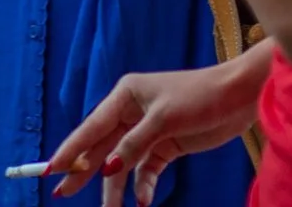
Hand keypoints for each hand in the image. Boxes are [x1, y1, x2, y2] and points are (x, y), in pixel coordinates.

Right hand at [40, 57, 263, 203]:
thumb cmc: (200, 95)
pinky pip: (146, 170)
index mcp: (125, 95)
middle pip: (103, 147)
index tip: (52, 169)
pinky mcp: (166, 145)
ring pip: (123, 163)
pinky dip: (143, 185)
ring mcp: (148, 130)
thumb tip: (107, 168)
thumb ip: (134, 144)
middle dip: (84, 172)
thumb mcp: (165, 118)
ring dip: (117, 187)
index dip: (70, 149)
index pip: (92, 127)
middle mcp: (131, 112)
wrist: (239, 97)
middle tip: (63, 194)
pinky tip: (142, 201)